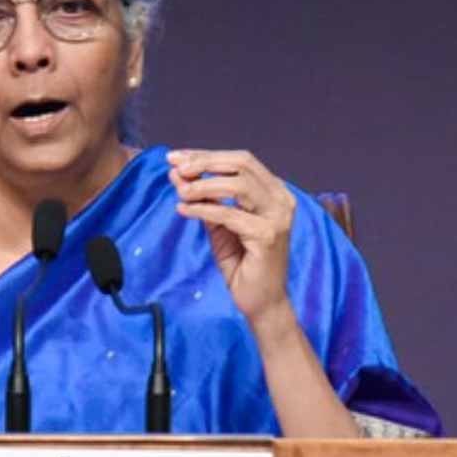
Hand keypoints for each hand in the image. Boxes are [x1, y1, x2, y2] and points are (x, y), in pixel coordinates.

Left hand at [167, 149, 296, 327]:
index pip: (240, 160)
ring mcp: (278, 217)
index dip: (206, 155)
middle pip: (241, 164)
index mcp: (273, 191)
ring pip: (238, 185)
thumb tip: (177, 173)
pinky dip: (203, 209)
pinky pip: (230, 215)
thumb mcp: (218, 224)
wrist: (260, 302)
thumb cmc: (242, 262)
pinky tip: (183, 209)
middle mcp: (281, 199)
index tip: (175, 156)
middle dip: (204, 162)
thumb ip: (203, 198)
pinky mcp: (268, 236)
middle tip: (175, 166)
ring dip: (203, 185)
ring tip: (179, 190)